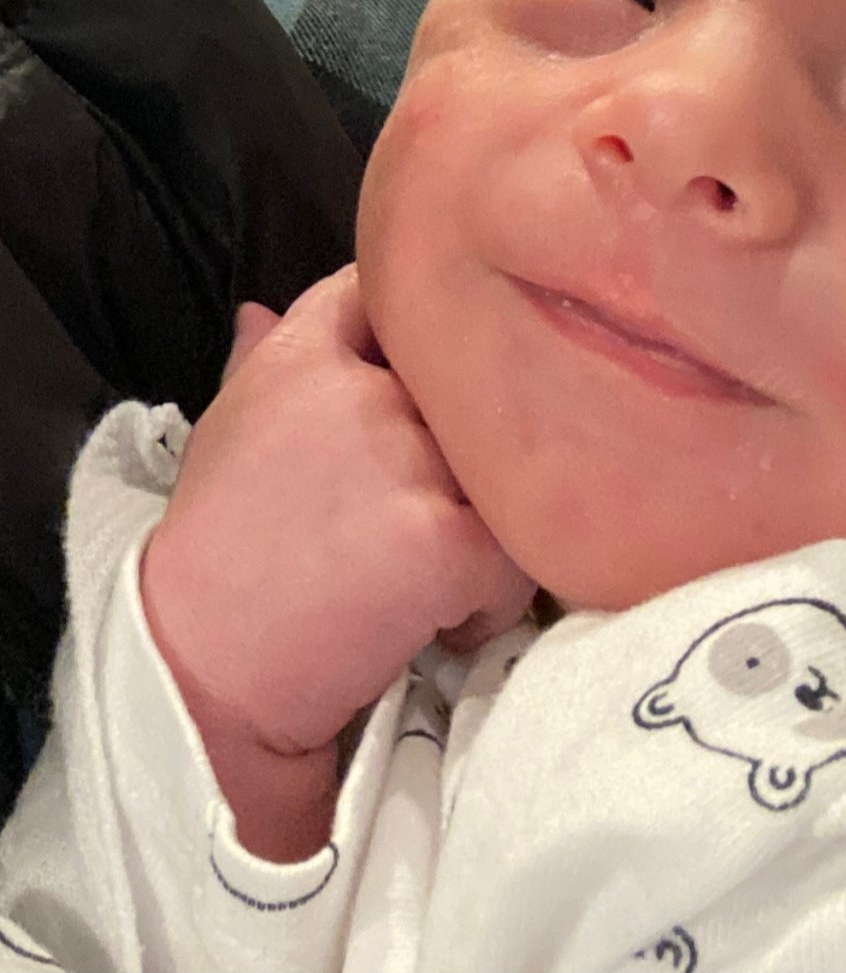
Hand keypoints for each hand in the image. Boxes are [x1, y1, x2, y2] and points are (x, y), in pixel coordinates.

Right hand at [141, 267, 533, 855]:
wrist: (200, 674)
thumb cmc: (216, 553)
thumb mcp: (226, 434)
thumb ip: (260, 361)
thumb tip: (258, 309)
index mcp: (303, 356)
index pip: (387, 298)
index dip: (423, 335)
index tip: (430, 379)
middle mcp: (361, 389)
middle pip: (469, 393)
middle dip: (460, 456)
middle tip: (418, 518)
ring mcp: (408, 457)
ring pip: (507, 475)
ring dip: (485, 527)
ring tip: (426, 575)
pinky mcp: (445, 535)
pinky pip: (518, 558)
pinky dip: (492, 601)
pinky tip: (438, 623)